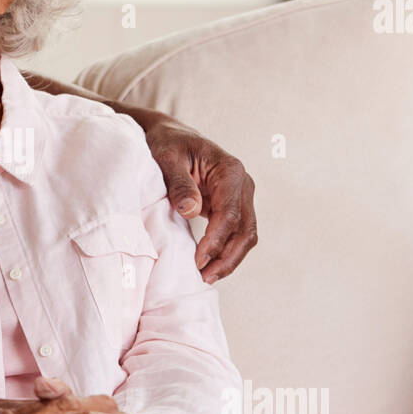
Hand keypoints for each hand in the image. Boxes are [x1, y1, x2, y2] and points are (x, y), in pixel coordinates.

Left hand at [143, 116, 257, 283]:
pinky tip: (208, 265)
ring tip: (206, 276)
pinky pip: (235, 234)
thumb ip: (179, 183)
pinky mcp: (231, 207)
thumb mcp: (167, 158)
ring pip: (245, 236)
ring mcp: (240, 197)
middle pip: (245, 229)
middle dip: (227, 257)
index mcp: (230, 170)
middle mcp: (242, 184)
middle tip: (204, 276)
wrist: (171, 136)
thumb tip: (191, 210)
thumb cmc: (168, 144)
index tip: (199, 259)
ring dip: (229, 259)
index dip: (216, 240)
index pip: (230, 212)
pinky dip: (224, 252)